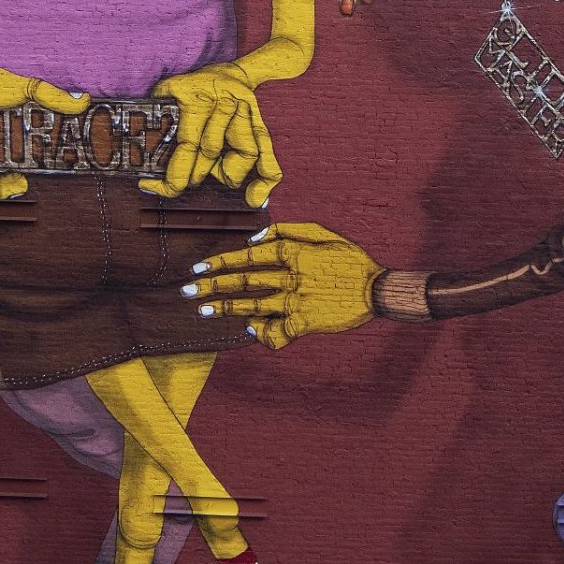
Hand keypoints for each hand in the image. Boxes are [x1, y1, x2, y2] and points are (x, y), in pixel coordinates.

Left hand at [145, 63, 282, 207]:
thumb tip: (137, 151)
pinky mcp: (260, 125)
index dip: (171, 175)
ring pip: (245, 155)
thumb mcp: (166, 90)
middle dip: (192, 174)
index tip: (150, 185)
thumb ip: (153, 115)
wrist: (231, 74)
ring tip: (214, 171)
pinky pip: (268, 155)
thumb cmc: (192, 87)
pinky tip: (253, 198)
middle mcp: (225, 103)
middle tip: (180, 180)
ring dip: (224, 172)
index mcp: (198, 97)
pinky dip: (265, 180)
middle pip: (212, 153)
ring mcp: (246, 114)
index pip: (187, 145)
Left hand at [183, 223, 382, 348]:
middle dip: (212, 286)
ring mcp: (297, 302)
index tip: (200, 268)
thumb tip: (254, 238)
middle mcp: (291, 277)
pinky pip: (276, 332)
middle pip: (243, 281)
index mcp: (294, 252)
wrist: (376, 290)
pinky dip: (261, 332)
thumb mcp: (323, 233)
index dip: (221, 262)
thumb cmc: (349, 259)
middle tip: (188, 290)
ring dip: (225, 308)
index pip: (248, 256)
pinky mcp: (305, 324)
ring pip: (253, 305)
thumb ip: (288, 231)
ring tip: (203, 310)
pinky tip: (250, 329)